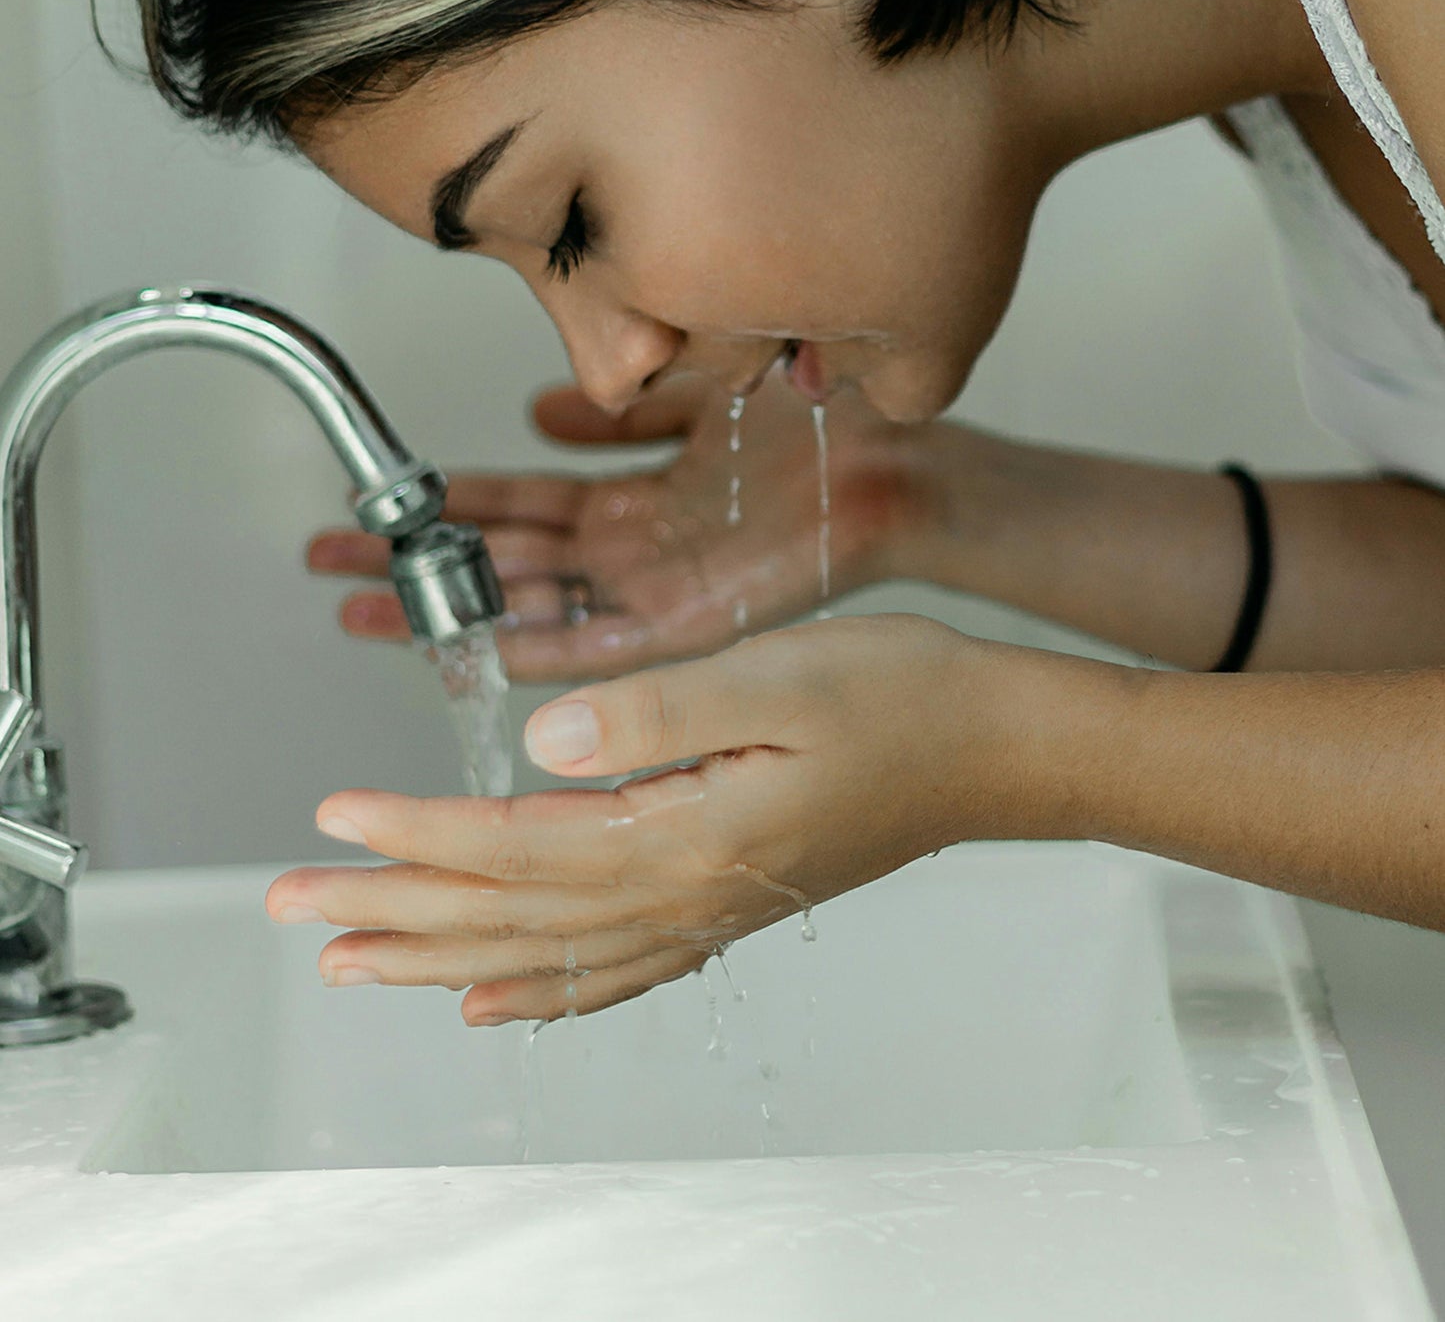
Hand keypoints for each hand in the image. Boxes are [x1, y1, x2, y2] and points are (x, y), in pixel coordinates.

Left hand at [264, 614, 1108, 1023]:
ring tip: (357, 960)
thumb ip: (654, 713)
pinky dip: (543, 995)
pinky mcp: (728, 903)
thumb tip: (541, 746)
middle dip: (393, 908)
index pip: (515, 846)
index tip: (335, 814)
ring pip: (545, 954)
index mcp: (686, 831)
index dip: (417, 833)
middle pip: (509, 916)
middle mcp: (686, 891)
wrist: (995, 747)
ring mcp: (707, 909)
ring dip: (441, 957)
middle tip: (295, 903)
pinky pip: (614, 972)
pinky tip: (495, 1004)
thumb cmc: (901, 697)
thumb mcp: (777, 674)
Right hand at [307, 369, 951, 681]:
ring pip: (532, 606)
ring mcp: (656, 591)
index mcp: (634, 499)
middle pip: (503, 562)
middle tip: (331, 567)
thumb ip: (619, 408)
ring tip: (368, 611)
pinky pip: (604, 646)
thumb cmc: (817, 426)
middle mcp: (633, 551)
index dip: (444, 506)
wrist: (900, 465)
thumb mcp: (695, 395)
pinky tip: (481, 651)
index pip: (517, 505)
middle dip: (417, 565)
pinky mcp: (694, 623)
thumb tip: (541, 404)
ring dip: (453, 611)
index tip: (376, 508)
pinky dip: (544, 650)